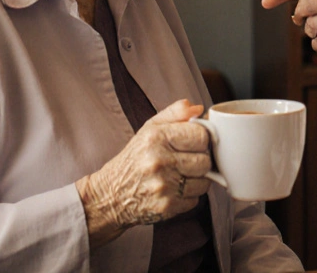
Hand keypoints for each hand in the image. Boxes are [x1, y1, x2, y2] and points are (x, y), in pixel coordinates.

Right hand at [75, 100, 213, 247]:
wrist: (111, 194)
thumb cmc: (134, 159)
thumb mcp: (149, 129)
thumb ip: (175, 113)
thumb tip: (199, 109)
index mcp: (156, 138)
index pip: (201, 135)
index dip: (202, 139)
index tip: (194, 143)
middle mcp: (159, 161)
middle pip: (205, 160)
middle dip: (199, 160)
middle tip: (185, 161)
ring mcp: (163, 186)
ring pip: (204, 182)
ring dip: (196, 180)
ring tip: (179, 176)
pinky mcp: (167, 206)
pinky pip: (195, 199)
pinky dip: (188, 196)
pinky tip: (173, 190)